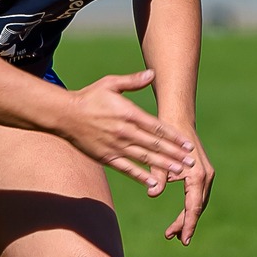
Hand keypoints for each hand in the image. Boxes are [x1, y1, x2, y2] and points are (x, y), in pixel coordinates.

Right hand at [56, 70, 194, 191]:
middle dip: (175, 154)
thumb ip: (133, 81)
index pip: (157, 128)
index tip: (188, 144)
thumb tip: (153, 73)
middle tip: (191, 162)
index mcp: (129, 113)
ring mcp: (116, 146)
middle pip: (155, 145)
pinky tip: (153, 182)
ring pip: (144, 158)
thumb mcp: (110, 83)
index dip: (174, 137)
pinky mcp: (106, 157)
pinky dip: (141, 176)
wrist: (64, 114)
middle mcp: (125, 131)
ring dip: (163, 166)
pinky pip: (127, 169)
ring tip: (179, 172)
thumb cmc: (89, 97)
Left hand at [151, 123, 214, 244]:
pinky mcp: (202, 173)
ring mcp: (206, 174)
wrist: (177, 120)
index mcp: (197, 175)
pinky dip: (190, 207)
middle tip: (174, 238)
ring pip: (198, 202)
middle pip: (198, 207)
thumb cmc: (164, 138)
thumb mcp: (157, 158)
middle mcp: (205, 176)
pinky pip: (197, 196)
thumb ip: (156, 177)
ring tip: (173, 232)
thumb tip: (152, 194)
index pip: (194, 207)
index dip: (188, 225)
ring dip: (188, 217)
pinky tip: (180, 216)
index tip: (183, 240)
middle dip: (187, 224)